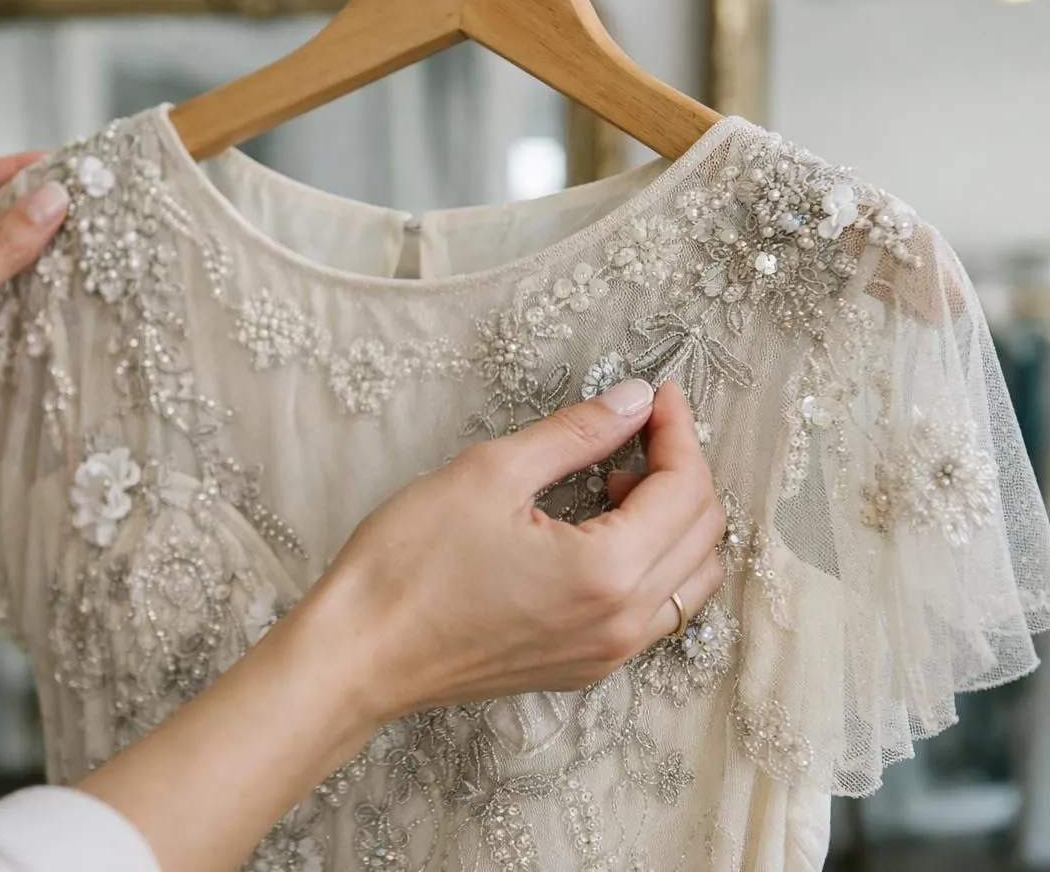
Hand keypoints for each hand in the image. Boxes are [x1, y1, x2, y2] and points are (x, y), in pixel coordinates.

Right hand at [75, 379, 724, 871]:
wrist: (360, 654)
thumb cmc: (409, 565)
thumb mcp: (491, 473)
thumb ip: (576, 433)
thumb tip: (633, 401)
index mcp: (609, 572)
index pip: (685, 489)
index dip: (678, 431)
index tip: (655, 395)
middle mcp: (623, 623)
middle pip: (704, 536)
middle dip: (684, 470)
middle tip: (638, 427)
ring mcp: (605, 654)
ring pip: (690, 580)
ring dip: (675, 521)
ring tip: (617, 480)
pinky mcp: (582, 668)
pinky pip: (655, 613)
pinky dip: (655, 563)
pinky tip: (600, 531)